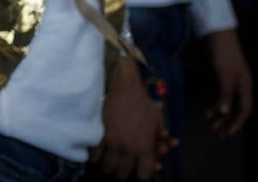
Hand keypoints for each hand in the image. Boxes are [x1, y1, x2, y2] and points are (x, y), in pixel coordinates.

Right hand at [90, 58, 172, 179]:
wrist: (122, 85)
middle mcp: (129, 149)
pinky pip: (93, 156)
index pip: (143, 175)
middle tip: (120, 164)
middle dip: (123, 171)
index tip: (137, 168)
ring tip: (107, 160)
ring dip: (108, 165)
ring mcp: (112, 143)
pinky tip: (96, 154)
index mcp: (145, 146)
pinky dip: (94, 157)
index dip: (141, 173)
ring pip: (107, 168)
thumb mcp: (157, 118)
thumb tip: (164, 146)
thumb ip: (160, 135)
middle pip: (123, 174)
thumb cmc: (141, 101)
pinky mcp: (97, 135)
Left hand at [205, 29, 251, 137]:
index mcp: (245, 85)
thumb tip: (224, 113)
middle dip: (227, 122)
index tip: (228, 133)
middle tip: (218, 135)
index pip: (244, 109)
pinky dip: (214, 105)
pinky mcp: (217, 77)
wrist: (214, 32)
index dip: (237, 122)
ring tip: (211, 127)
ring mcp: (228, 81)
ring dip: (220, 116)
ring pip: (225, 103)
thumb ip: (224, 93)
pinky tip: (207, 113)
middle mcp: (239, 85)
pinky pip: (217, 95)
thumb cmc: (223, 53)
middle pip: (235, 108)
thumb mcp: (224, 74)